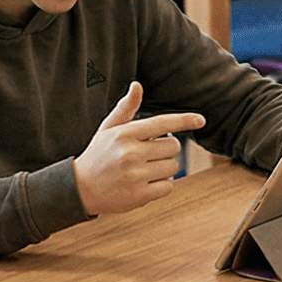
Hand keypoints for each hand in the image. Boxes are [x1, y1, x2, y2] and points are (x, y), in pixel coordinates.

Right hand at [72, 82, 207, 215]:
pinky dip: (161, 185)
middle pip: (173, 146)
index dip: (184, 121)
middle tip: (148, 154)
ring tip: (143, 170)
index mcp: (125, 134)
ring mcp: (135, 175)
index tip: (201, 120)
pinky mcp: (139, 196)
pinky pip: (168, 186)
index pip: (162, 123)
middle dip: (166, 150)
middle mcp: (130, 153)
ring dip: (164, 168)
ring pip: (173, 167)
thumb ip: (126, 108)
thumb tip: (137, 85)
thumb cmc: (99, 154)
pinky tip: (144, 184)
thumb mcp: (109, 128)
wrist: (79, 188)